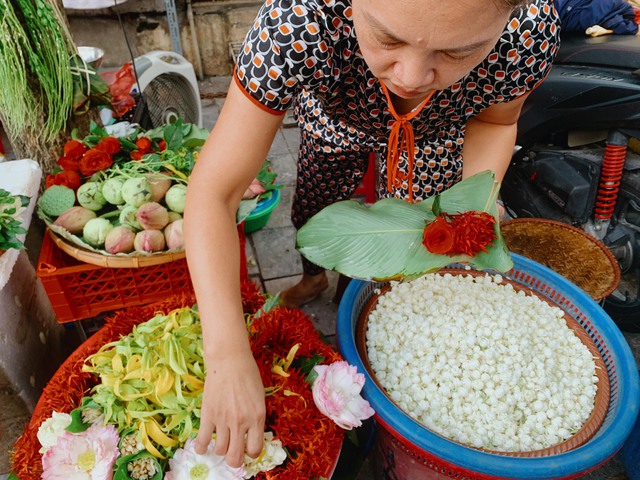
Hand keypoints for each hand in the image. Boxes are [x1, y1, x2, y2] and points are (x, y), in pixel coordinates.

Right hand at [194, 350, 265, 466]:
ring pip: (220, 451)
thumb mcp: (259, 398)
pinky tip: (204, 447)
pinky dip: (202, 448)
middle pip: (235, 457)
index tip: (248, 448)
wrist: (229, 360)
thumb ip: (256, 418)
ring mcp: (223, 420)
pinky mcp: (208, 415)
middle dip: (235, 460)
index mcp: (257, 417)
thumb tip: (251, 435)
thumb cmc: (248, 375)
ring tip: (221, 442)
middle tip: (234, 454)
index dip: (251, 452)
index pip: (255, 449)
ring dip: (221, 450)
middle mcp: (241, 422)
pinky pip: (203, 441)